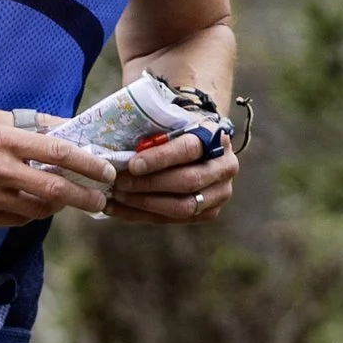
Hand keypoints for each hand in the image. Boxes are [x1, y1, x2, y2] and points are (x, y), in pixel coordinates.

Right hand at [0, 111, 116, 225]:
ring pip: (38, 208)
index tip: (106, 170)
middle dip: (85, 196)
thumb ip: (30, 124)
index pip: (57, 150)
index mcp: (2, 139)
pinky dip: (32, 213)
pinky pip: (17, 220)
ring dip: (58, 205)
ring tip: (64, 198)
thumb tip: (68, 128)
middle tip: (100, 199)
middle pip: (54, 187)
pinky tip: (32, 204)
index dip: (87, 163)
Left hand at [105, 129, 238, 227]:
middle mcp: (225, 167)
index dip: (160, 158)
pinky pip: (171, 219)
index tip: (132, 165)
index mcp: (216, 137)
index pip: (189, 149)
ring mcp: (220, 194)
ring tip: (117, 196)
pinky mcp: (207, 213)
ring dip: (144, 203)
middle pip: (187, 182)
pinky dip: (140, 215)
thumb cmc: (177, 130)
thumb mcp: (169, 123)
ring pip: (182, 207)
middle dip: (149, 184)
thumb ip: (153, 133)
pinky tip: (116, 208)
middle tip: (119, 182)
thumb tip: (120, 151)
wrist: (198, 144)